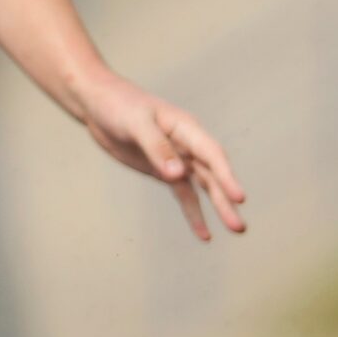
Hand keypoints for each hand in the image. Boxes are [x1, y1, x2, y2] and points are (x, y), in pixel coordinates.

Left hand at [70, 69, 246, 240]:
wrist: (98, 103)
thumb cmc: (118, 105)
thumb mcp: (136, 123)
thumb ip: (157, 148)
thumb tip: (177, 174)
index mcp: (186, 127)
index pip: (211, 154)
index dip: (226, 176)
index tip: (239, 197)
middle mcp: (188, 144)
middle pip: (212, 174)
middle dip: (226, 199)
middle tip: (239, 226)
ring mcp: (177, 158)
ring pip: (204, 186)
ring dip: (217, 207)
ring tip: (235, 230)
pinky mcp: (164, 170)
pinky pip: (183, 193)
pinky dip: (193, 211)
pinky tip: (203, 233)